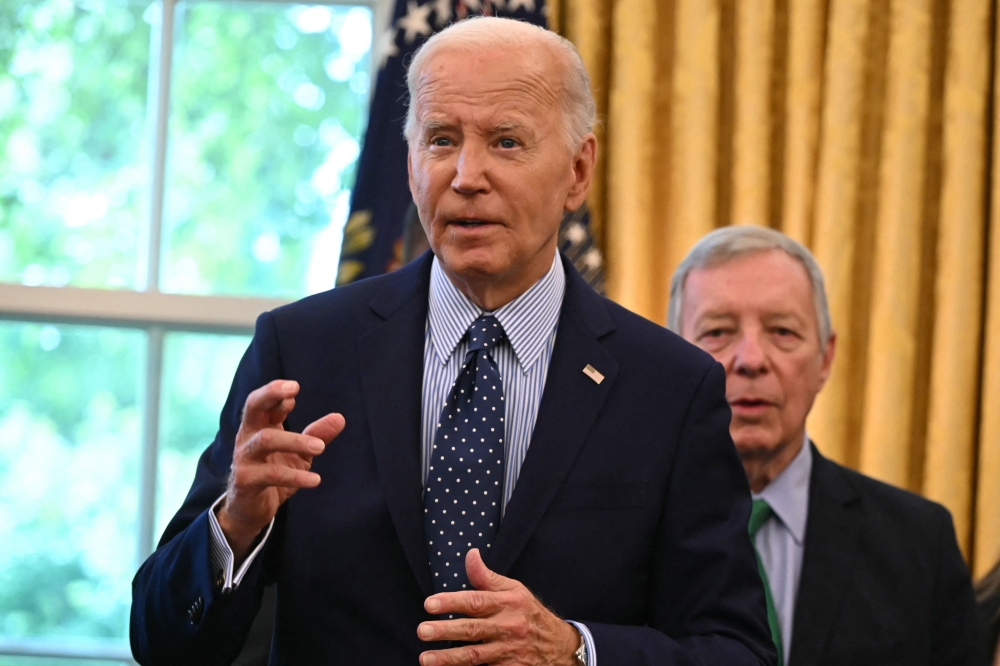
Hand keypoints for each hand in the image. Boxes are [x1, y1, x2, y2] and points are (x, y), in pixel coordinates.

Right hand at [217, 380, 344, 561]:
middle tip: (293, 392)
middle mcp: (248, 437)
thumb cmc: (275, 472)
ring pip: (265, 441)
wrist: (250, 510)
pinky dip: (295, 476)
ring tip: (320, 447)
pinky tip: (315, 479)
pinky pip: (272, 474)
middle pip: (252, 408)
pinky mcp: (246, 481)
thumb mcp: (300, 453)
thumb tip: (340, 417)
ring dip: (295, 441)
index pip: (262, 400)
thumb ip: (317, 434)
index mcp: (259, 426)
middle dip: (270, 395)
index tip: (295, 388)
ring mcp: (245, 458)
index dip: (276, 391)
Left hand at [417, 549, 579, 665]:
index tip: (429, 604)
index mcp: (508, 604)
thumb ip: (487, 577)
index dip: (451, 602)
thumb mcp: (515, 591)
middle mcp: (509, 627)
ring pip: (474, 656)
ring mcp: (509, 652)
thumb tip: (470, 554)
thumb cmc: (530, 614)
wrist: (560, 647)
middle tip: (422, 631)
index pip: (476, 601)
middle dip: (445, 631)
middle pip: (472, 629)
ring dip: (448, 658)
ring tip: (425, 658)